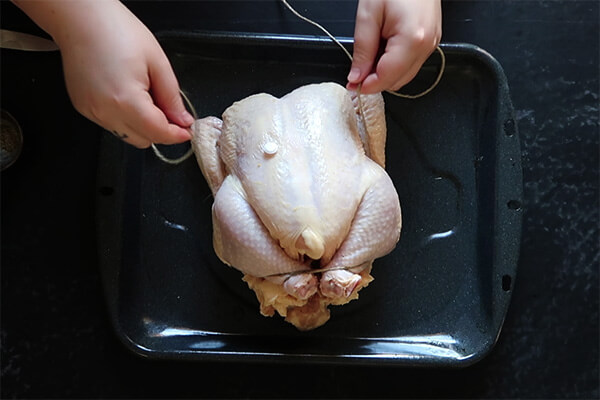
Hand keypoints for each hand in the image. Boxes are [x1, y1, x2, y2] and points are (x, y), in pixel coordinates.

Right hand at [14, 0, 192, 147]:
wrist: (82, 18)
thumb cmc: (116, 31)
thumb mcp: (157, 62)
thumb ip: (172, 97)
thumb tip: (182, 120)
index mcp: (126, 100)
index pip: (158, 133)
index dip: (176, 134)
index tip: (186, 130)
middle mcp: (104, 111)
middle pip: (143, 140)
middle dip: (159, 129)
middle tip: (167, 108)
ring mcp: (91, 111)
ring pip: (127, 135)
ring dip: (141, 125)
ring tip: (144, 95)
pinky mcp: (83, 107)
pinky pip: (111, 124)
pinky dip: (124, 117)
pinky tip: (126, 94)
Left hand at [347, 0, 441, 93]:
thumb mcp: (368, 14)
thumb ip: (362, 49)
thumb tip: (356, 77)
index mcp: (412, 39)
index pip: (387, 78)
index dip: (367, 85)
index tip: (351, 84)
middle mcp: (426, 46)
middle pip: (397, 81)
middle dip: (376, 81)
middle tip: (357, 71)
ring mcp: (432, 44)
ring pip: (405, 75)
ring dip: (386, 73)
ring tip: (370, 55)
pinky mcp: (432, 40)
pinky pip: (412, 63)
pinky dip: (395, 64)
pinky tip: (384, 49)